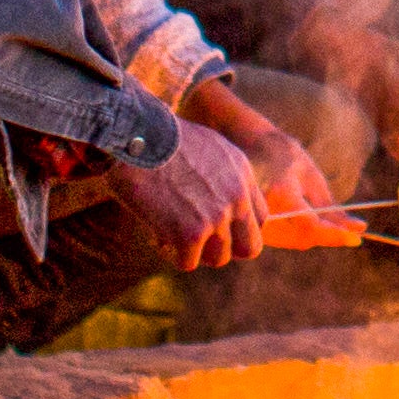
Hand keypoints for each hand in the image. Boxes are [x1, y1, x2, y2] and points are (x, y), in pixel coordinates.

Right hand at [110, 116, 273, 269]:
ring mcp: (216, 217)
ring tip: (171, 235)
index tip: (218, 230)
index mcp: (243, 175)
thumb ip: (222, 175)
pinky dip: (169, 254)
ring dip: (194, 252)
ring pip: (218, 259)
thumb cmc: (161, 138)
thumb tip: (216, 198)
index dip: (239, 229)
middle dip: (226, 250)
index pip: (261, 219)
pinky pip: (187, 263)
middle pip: (250, 247)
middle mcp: (236, 198)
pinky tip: (155, 236)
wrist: (136, 136)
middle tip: (200, 244)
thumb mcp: (208, 147)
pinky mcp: (190, 234)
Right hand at [199, 83, 349, 244]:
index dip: (335, 235)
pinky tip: (309, 216)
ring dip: (317, 234)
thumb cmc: (283, 155)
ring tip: (325, 214)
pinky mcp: (254, 228)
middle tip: (348, 226)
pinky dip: (303, 232)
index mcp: (280, 193)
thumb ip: (332, 206)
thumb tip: (358, 229)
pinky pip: (286, 238)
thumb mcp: (311, 175)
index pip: (311, 226)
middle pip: (305, 238)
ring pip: (296, 241)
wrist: (246, 146)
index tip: (357, 238)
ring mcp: (256, 223)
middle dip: (329, 234)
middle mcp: (264, 212)